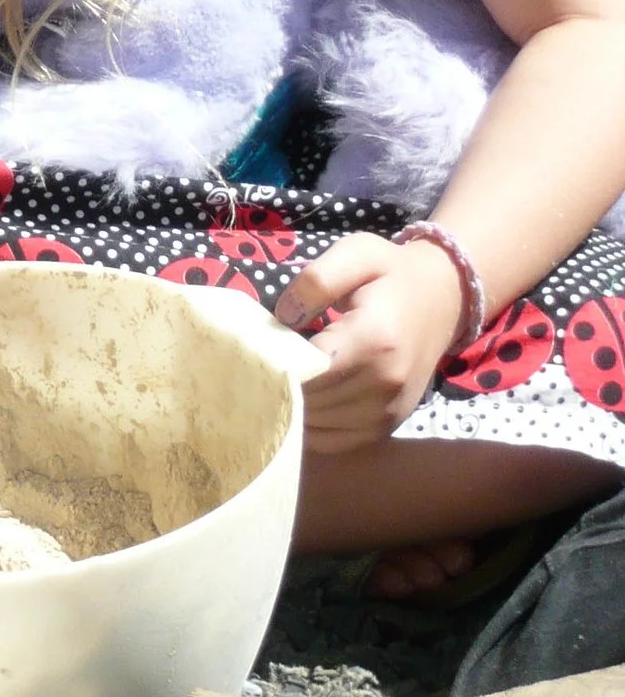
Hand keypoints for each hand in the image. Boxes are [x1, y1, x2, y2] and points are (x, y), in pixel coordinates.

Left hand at [275, 232, 465, 452]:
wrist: (444, 297)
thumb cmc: (392, 273)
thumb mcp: (356, 253)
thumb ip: (316, 279)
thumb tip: (283, 316)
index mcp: (374, 339)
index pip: (306, 371)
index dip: (272, 367)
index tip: (251, 355)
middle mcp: (385, 382)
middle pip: (308, 402)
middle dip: (275, 388)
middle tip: (254, 370)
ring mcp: (390, 410)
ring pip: (317, 427)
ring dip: (289, 411)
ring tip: (273, 384)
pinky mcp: (388, 425)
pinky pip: (336, 442)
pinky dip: (310, 429)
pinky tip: (297, 405)